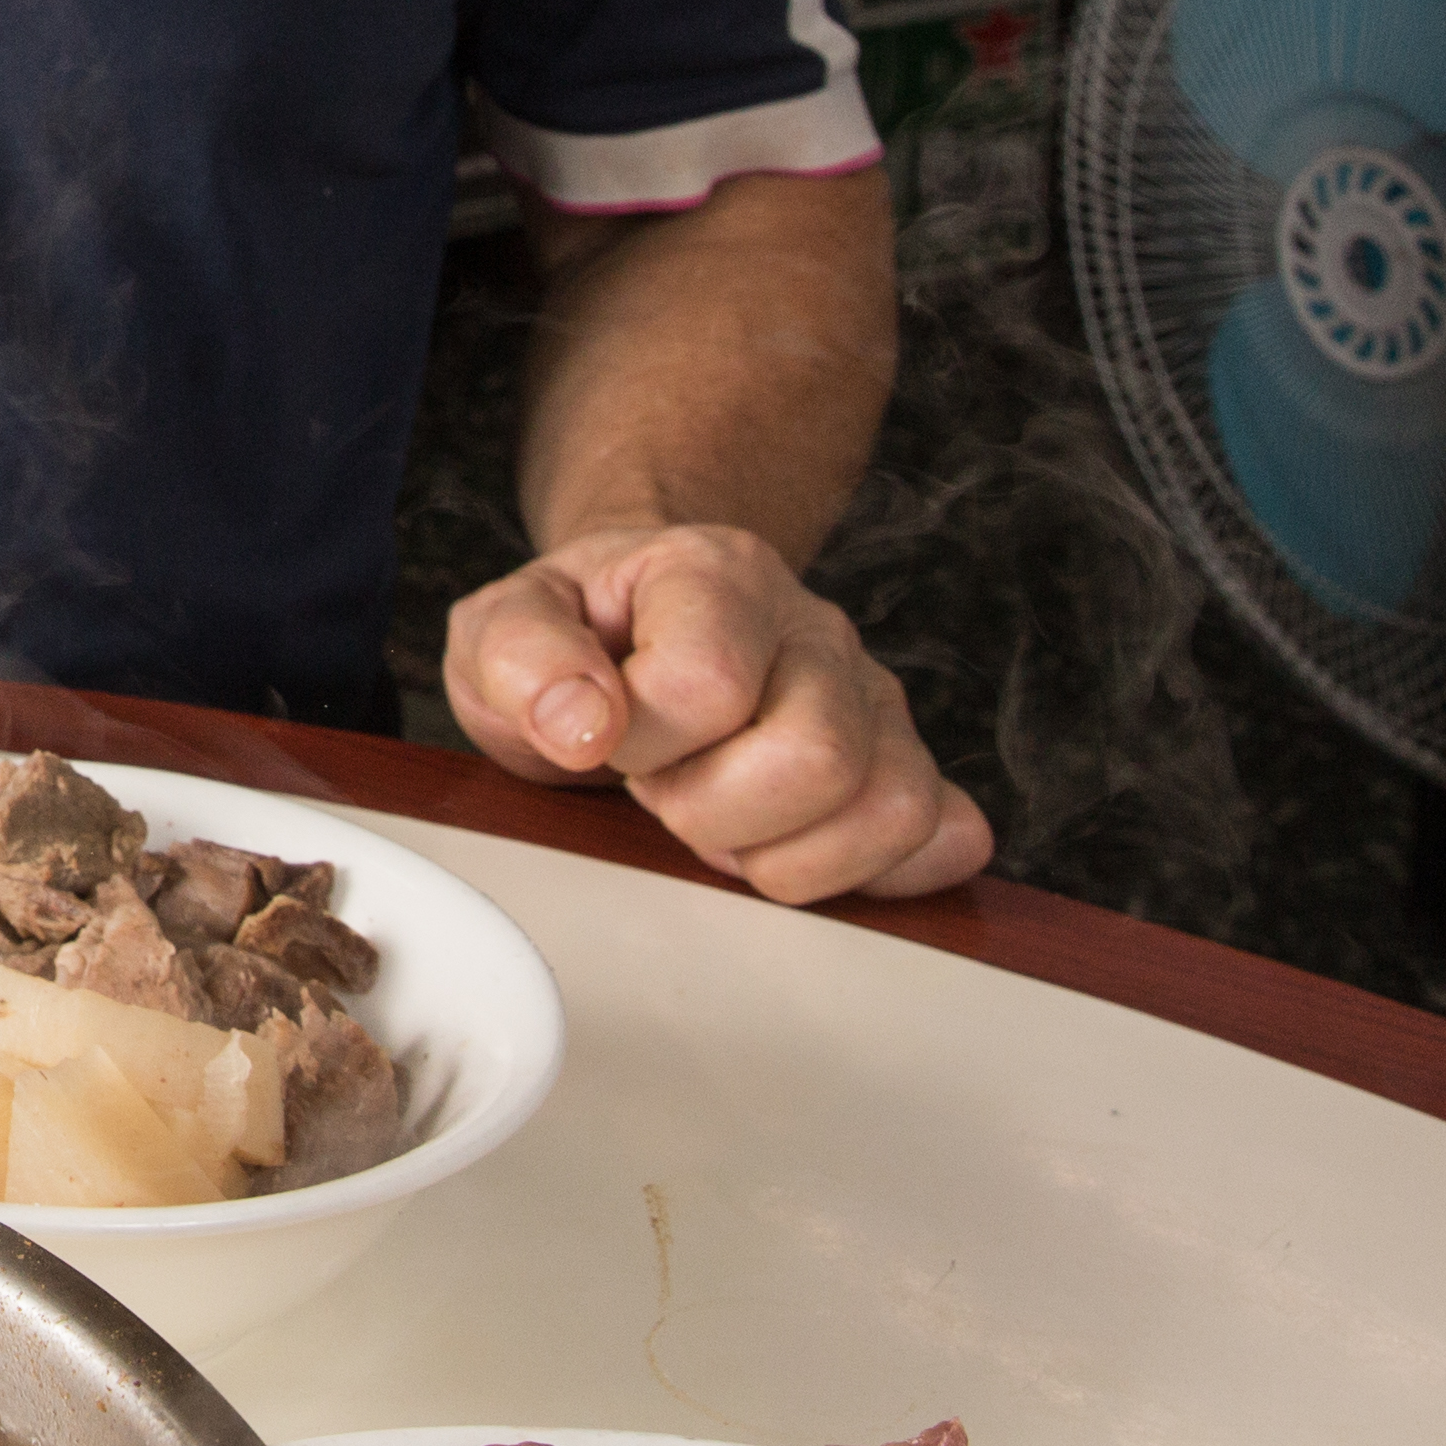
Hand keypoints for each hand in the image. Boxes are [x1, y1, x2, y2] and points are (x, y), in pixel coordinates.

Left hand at [440, 522, 990, 905]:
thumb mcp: (502, 629)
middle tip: (665, 789)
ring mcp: (874, 696)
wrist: (637, 627)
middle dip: (714, 811)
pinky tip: (791, 845)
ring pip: (890, 807)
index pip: (707, 684)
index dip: (641, 744)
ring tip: (721, 817)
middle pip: (817, 756)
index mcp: (717, 573)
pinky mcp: (911, 762)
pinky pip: (943, 838)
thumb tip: (583, 723)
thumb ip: (518, 656)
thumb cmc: (578, 638)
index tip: (607, 739)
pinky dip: (870, 872)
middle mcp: (815, 627)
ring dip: (784, 853)